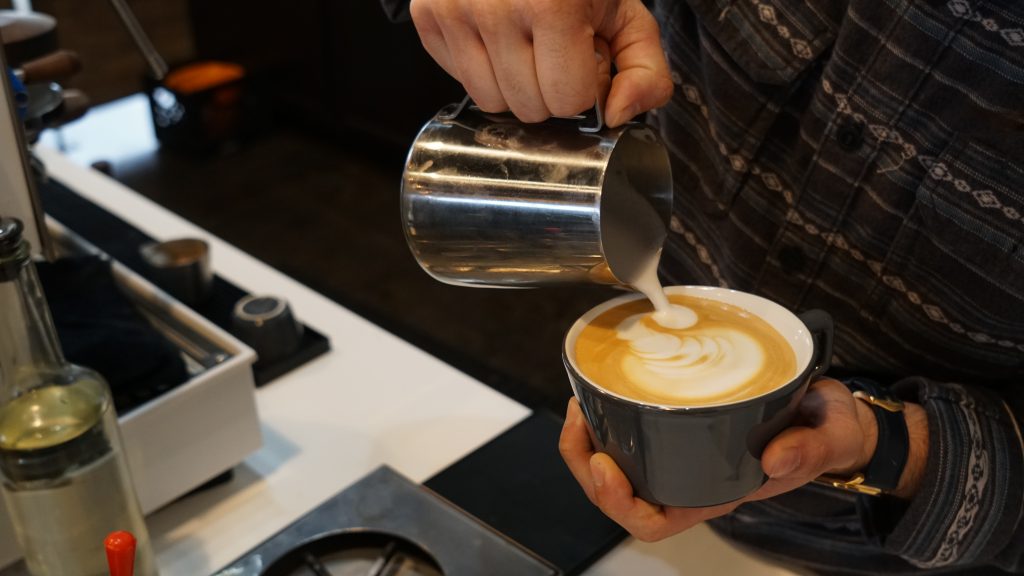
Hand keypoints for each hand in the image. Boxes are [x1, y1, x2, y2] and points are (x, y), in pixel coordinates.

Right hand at [409, 0, 672, 126]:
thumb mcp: (626, 14)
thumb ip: (645, 72)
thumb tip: (616, 116)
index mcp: (554, 3)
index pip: (567, 100)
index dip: (582, 87)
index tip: (582, 57)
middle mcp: (496, 6)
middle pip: (528, 107)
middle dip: (548, 89)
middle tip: (553, 50)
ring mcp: (454, 9)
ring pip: (490, 102)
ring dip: (514, 86)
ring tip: (526, 45)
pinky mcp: (427, 14)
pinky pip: (459, 81)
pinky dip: (482, 69)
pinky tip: (497, 38)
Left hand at [559, 378, 928, 541]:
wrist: (829, 411)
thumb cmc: (823, 432)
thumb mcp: (829, 439)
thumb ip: (809, 450)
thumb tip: (775, 458)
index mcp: (716, 492)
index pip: (655, 522)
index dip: (620, 503)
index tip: (603, 465)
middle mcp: (689, 478)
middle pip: (620, 496)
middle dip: (585, 466)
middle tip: (579, 419)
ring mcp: (679, 454)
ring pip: (615, 466)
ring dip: (585, 443)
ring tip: (579, 405)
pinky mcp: (676, 425)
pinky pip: (627, 434)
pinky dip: (606, 418)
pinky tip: (600, 392)